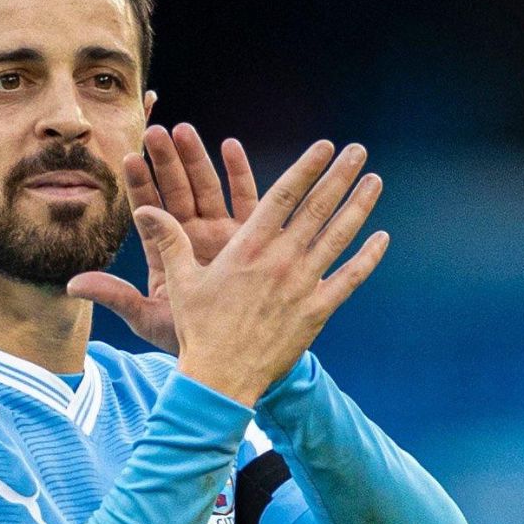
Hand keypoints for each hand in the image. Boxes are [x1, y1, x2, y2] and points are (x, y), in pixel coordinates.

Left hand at [67, 124, 258, 351]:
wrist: (232, 355)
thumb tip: (70, 285)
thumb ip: (114, 295)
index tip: (128, 158)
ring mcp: (220, 235)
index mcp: (164, 253)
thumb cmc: (188, 338)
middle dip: (165, 162)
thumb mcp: (146, 317)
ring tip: (184, 130)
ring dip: (196, 159)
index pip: (148, 211)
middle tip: (154, 132)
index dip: (139, 185)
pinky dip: (239, 173)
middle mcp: (190, 238)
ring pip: (206, 189)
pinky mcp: (250, 237)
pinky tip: (230, 146)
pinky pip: (246, 200)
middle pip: (175, 192)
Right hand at [129, 140, 388, 406]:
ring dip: (359, 206)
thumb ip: (167, 241)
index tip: (323, 147)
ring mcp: (302, 285)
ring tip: (374, 181)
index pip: (283, 196)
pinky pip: (349, 279)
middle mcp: (280, 260)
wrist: (222, 377)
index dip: (305, 168)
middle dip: (339, 176)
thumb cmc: (199, 329)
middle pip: (317, 209)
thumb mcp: (180, 283)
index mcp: (247, 248)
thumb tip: (142, 209)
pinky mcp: (317, 311)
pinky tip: (381, 239)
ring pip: (338, 237)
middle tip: (357, 151)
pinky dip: (367, 258)